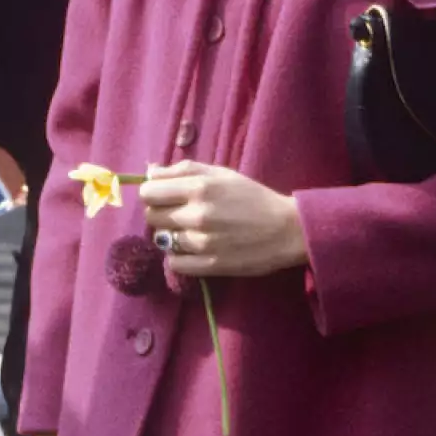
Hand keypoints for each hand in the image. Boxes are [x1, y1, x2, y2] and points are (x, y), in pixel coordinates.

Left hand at [136, 162, 307, 277]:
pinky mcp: (209, 265)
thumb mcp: (222, 173)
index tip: (162, 196)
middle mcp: (197, 214)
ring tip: (191, 232)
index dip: (152, 193)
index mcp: (200, 187)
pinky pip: (174, 263)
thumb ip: (184, 170)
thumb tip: (149, 171)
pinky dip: (178, 257)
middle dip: (160, 214)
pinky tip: (193, 250)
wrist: (287, 229)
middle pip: (151, 216)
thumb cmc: (253, 197)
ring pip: (162, 240)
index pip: (149, 192)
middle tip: (178, 214)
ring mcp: (202, 242)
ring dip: (171, 236)